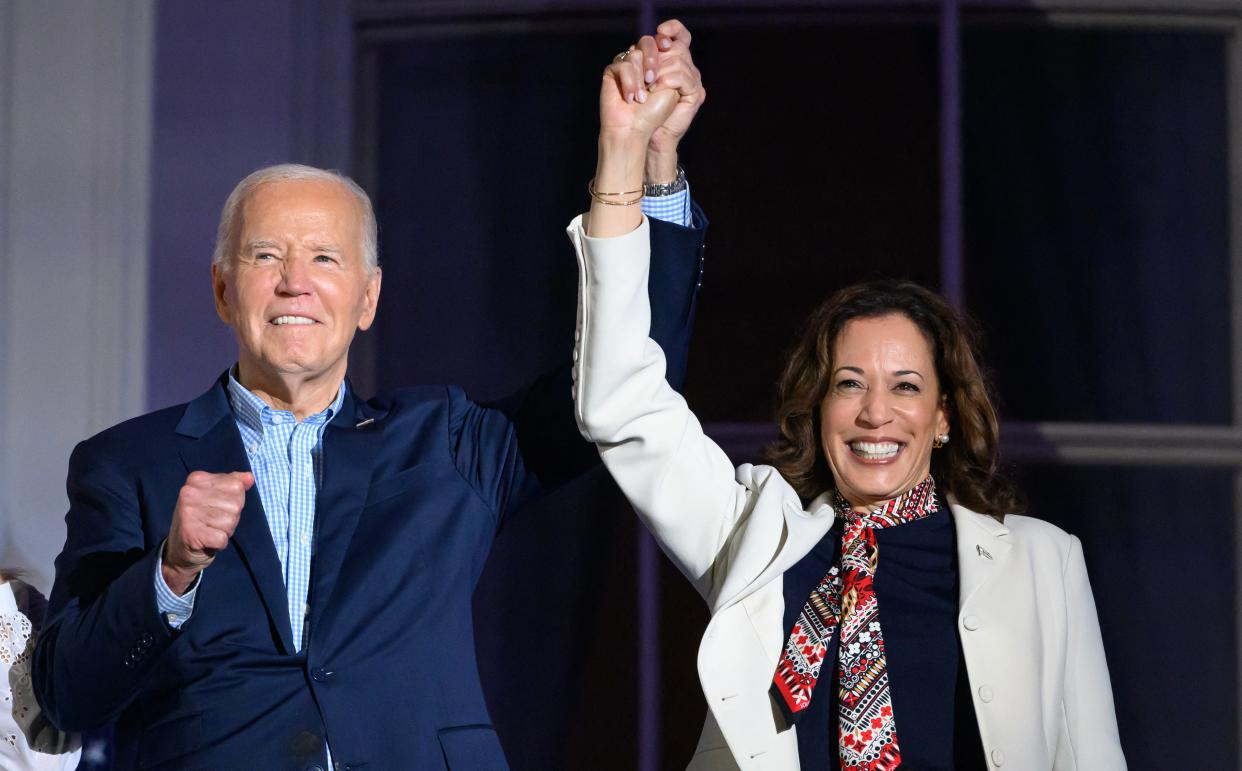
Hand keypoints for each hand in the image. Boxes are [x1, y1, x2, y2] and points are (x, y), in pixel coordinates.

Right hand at [161, 470, 253, 594]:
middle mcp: (189, 492)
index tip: (217, 508)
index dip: (234, 501)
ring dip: (225, 530)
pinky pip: (222, 538)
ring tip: (210, 530)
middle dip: (230, 518)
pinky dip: (220, 543)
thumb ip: (234, 484)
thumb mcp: (217, 497)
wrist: (180, 549)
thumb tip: (249, 477)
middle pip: (235, 505)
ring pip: (230, 521)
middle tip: (213, 522)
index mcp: (197, 479)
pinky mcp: (191, 533)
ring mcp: (187, 512)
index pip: (236, 486)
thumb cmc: (204, 520)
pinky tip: (207, 541)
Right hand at [600, 47, 679, 142]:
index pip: (662, 41)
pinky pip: (622, 64)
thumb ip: (671, 64)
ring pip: (635, 54)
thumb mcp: (670, 87)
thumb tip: (662, 43)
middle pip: (647, 42)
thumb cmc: (653, 113)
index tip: (667, 46)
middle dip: (653, 59)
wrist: (633, 129)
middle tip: (652, 81)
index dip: (665, 40)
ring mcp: (626, 66)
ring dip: (640, 78)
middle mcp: (641, 63)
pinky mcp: (612, 72)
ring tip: (641, 98)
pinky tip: (629, 99)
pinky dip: (628, 82)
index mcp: (658, 65)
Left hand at [642, 20, 705, 182]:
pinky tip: (654, 90)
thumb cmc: (636, 108)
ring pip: (678, 61)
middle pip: (677, 46)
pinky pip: (681, 76)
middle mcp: (687, 69)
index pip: (681, 35)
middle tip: (642, 74)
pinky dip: (665, 81)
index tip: (658, 33)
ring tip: (645, 87)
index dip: (672, 29)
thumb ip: (643, 60)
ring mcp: (693, 81)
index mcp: (674, 62)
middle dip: (655, 57)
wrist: (642, 134)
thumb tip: (638, 45)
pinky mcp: (695, 94)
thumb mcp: (638, 78)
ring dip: (657, 71)